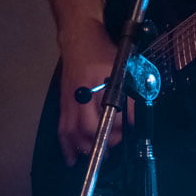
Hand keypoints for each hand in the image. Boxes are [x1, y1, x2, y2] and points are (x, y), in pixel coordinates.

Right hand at [57, 21, 129, 166]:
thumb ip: (129, 93)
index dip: (115, 127)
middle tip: (112, 145)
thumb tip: (134, 119)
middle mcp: (79, 94)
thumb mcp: (121, 67)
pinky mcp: (62, 103)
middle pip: (83, 128)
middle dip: (99, 142)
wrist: (79, 38)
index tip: (125, 130)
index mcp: (94, 82)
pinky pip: (62, 128)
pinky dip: (66, 145)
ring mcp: (68, 100)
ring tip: (96, 155)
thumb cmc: (102, 51)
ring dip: (83, 148)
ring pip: (70, 131)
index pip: (104, 112)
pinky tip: (71, 158)